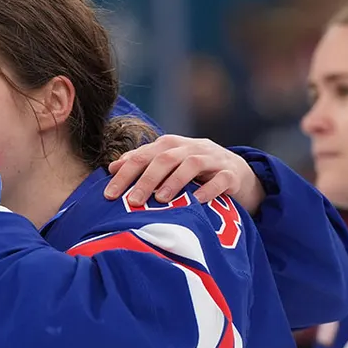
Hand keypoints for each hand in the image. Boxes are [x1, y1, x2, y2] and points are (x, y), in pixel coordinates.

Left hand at [103, 135, 263, 212]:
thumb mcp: (169, 165)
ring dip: (174, 181)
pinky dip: (208, 189)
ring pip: (191, 164)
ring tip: (161, 200)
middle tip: (132, 201)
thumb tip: (112, 168)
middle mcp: (191, 147)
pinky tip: (196, 202)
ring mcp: (213, 159)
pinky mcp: (232, 174)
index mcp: (171, 144)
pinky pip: (221, 179)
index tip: (109, 195)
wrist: (239, 173)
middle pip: (165, 158)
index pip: (143, 155)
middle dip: (146, 179)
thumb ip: (143, 164)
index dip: (124, 173)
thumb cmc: (195, 173)